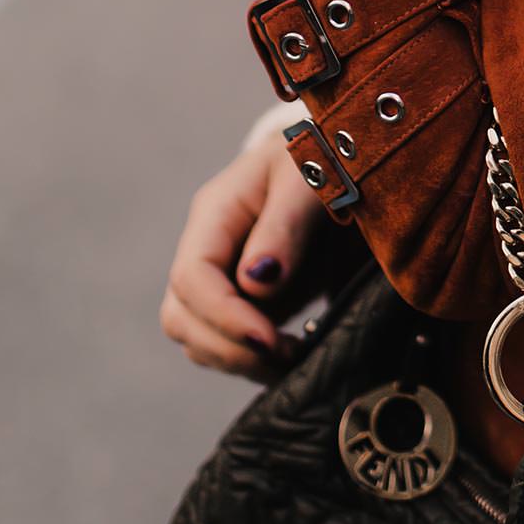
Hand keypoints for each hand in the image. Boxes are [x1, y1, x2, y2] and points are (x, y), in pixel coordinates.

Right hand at [160, 137, 328, 378]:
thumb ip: (285, 227)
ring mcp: (223, 279)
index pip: (192, 277)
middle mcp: (210, 249)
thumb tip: (256, 283)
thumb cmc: (325, 160)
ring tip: (294, 359)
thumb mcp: (311, 178)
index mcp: (217, 212)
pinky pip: (229, 345)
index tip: (272, 341)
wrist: (342, 164)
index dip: (224, 317)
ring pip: (198, 339)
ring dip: (240, 362)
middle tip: (287, 356)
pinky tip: (294, 358)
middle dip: (228, 348)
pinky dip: (255, 363)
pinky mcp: (248, 303)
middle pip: (181, 317)